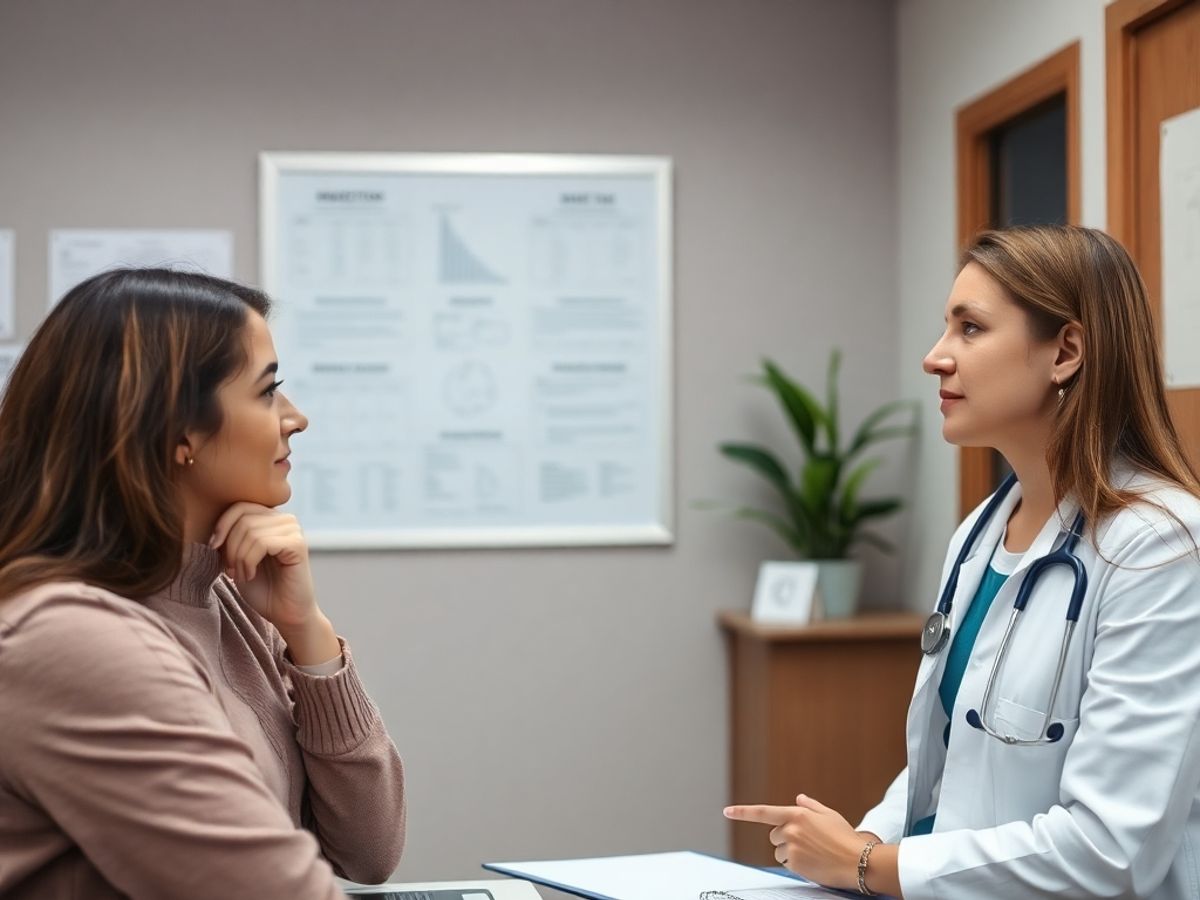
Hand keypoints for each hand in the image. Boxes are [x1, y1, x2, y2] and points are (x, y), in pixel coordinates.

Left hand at [210, 503, 337, 664]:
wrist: (285, 613)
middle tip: (229, 570)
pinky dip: (248, 562)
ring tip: (240, 575)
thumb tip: (214, 525)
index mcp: (271, 518)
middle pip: (242, 518)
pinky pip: (261, 543)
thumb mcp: (238, 557)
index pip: (239, 506)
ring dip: (238, 558)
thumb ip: (232, 536)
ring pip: (250, 531)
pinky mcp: (298, 544)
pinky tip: (250, 575)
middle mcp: (285, 519)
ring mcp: (294, 530)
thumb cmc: (262, 588)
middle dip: (229, 547)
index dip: (222, 525)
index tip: (213, 548)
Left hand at [724, 794, 862, 889]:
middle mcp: (791, 829)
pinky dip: (796, 865)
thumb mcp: (829, 815)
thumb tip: (799, 798)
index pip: (763, 812)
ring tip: (812, 853)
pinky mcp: (795, 864)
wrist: (859, 861)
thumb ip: (810, 806)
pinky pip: (787, 864)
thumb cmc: (846, 838)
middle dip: (785, 838)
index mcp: (797, 814)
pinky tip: (813, 863)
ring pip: (779, 852)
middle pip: (774, 835)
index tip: (727, 811)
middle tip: (807, 842)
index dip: (742, 812)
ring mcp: (792, 847)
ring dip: (790, 853)